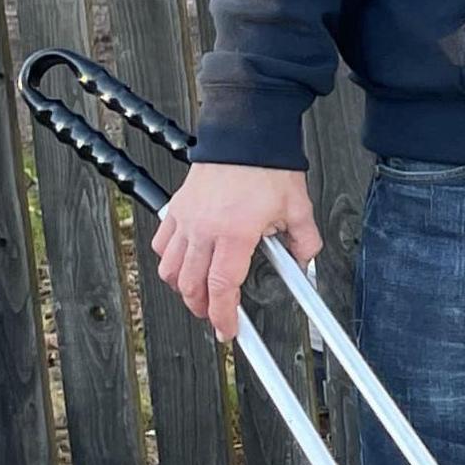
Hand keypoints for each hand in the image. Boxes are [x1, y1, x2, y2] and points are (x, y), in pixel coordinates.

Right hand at [151, 163, 318, 339]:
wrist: (245, 135)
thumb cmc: (268, 166)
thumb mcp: (298, 208)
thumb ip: (304, 241)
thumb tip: (304, 261)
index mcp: (235, 233)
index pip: (222, 287)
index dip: (223, 315)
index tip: (227, 329)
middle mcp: (204, 229)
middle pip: (190, 285)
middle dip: (202, 308)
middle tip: (215, 315)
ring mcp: (186, 219)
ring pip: (169, 268)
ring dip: (182, 288)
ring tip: (198, 294)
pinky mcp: (176, 208)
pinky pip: (160, 244)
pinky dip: (168, 260)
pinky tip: (182, 262)